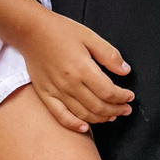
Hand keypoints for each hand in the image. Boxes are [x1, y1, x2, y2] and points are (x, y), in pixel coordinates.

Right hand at [18, 10, 133, 132]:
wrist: (30, 31)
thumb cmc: (60, 31)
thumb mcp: (90, 36)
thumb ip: (109, 55)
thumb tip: (125, 70)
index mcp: (82, 68)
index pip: (108, 92)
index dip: (122, 97)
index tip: (129, 96)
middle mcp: (70, 83)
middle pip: (98, 106)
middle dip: (116, 110)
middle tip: (125, 109)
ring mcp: (56, 91)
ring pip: (83, 114)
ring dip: (101, 118)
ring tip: (111, 115)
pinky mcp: (45, 94)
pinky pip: (60, 116)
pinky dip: (74, 125)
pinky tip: (85, 128)